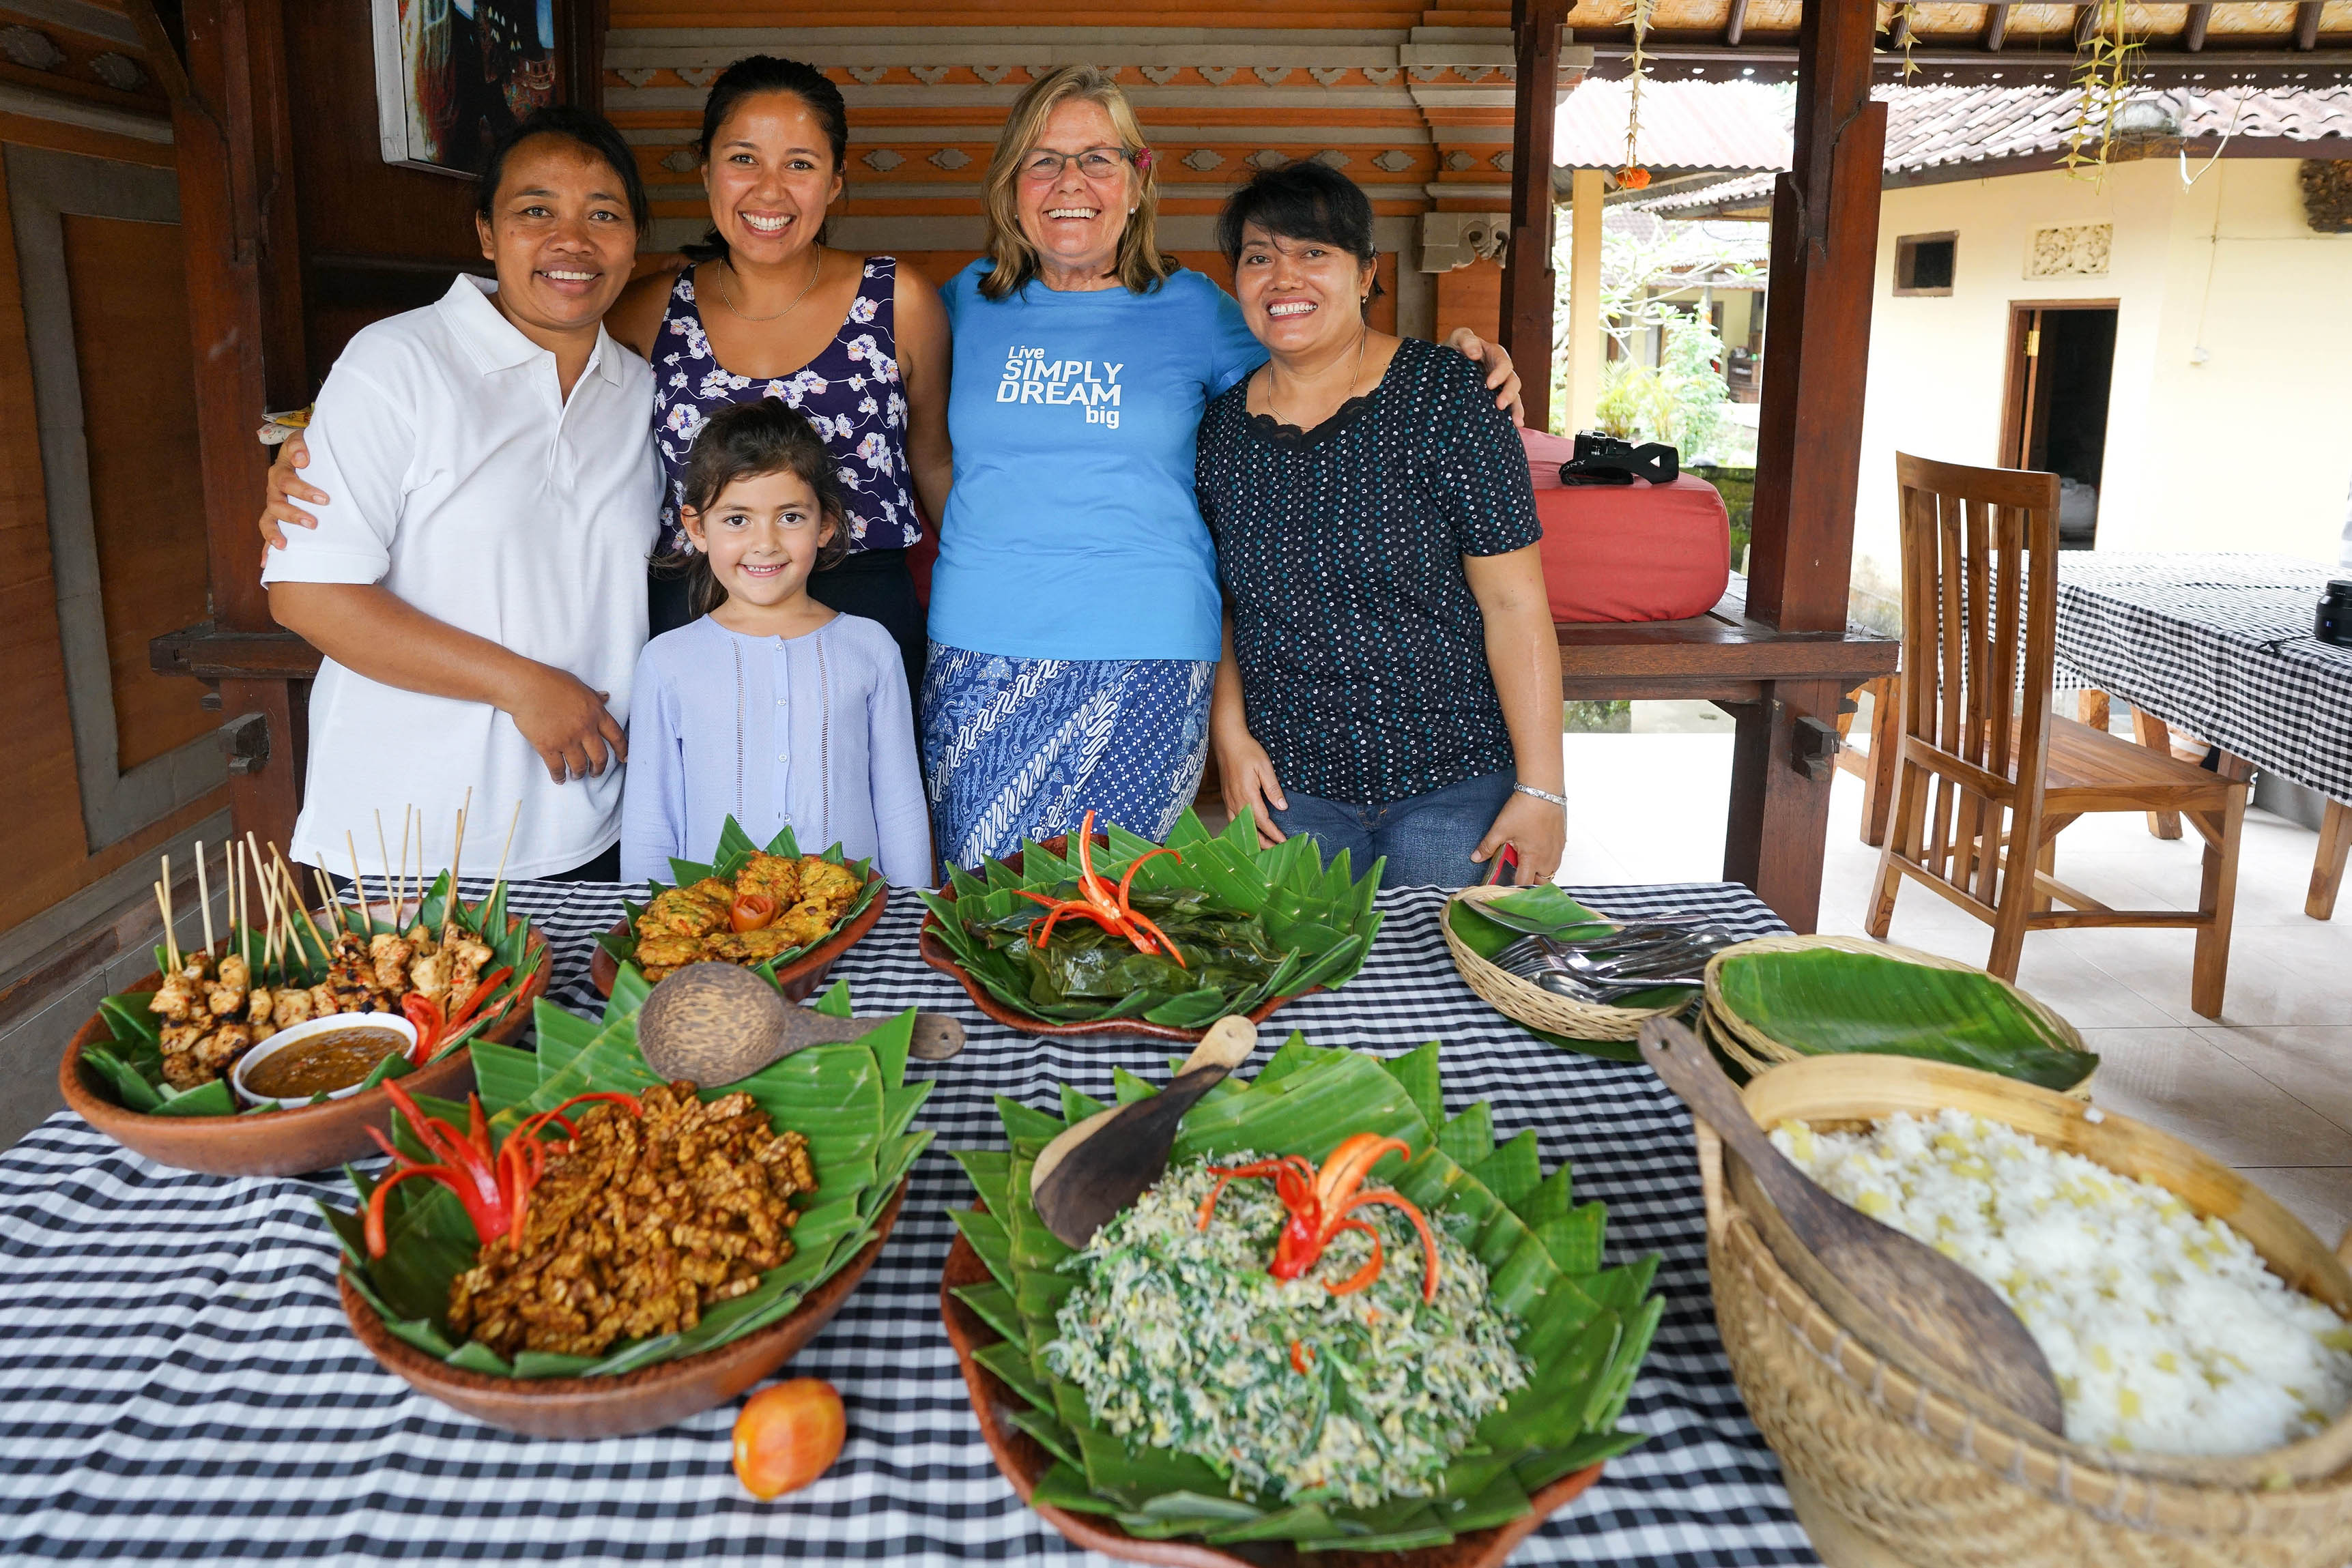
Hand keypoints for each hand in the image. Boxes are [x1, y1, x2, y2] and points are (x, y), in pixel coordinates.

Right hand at [257, 432, 327, 551]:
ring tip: (284, 545)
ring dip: (274, 533)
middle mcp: (274, 491)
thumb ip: (300, 445)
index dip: (302, 489)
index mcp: (281, 472)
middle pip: (277, 502)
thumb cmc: (310, 454)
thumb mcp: (303, 442)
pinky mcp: (277, 521)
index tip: (320, 492)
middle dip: (294, 513)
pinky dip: (266, 549)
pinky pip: (268, 535)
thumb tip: (302, 459)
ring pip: (268, 520)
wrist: (308, 461)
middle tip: (314, 521)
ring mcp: (274, 507)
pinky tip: (267, 563)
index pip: (286, 479)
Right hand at [505, 664, 627, 783]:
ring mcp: (567, 740)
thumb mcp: (579, 685)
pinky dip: (559, 776)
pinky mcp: (548, 747)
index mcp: (595, 713)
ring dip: (580, 773)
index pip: (616, 736)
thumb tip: (605, 697)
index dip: (622, 750)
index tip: (623, 759)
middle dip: (599, 768)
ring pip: (580, 766)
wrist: (526, 687)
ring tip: (577, 775)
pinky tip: (559, 778)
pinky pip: (557, 767)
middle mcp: (585, 729)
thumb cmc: (551, 682)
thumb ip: (593, 696)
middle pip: (600, 756)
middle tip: (595, 773)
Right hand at [1213, 728, 1287, 847]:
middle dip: (1263, 842)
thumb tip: (1282, 806)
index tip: (1284, 842)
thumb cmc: (1248, 751)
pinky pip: (1232, 820)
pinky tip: (1247, 833)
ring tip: (1263, 846)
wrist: (1228, 742)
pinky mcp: (1226, 798)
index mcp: (1247, 795)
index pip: (1263, 821)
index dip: (1273, 834)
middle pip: (1250, 829)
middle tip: (1276, 850)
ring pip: (1239, 827)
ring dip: (1251, 838)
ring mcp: (1229, 801)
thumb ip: (1273, 788)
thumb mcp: (1265, 767)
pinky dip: (1241, 830)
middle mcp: (1236, 802)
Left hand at [1442, 327, 1525, 425]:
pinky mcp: (1491, 400)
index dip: (1500, 373)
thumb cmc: (1451, 350)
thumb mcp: (1457, 338)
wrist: (1441, 367)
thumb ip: (1466, 339)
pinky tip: (1513, 428)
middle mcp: (1499, 372)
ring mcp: (1497, 387)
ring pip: (1514, 397)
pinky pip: (1506, 409)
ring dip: (1516, 409)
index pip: (1504, 363)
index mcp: (1494, 355)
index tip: (1489, 384)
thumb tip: (1476, 354)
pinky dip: (1510, 418)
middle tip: (1500, 405)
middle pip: (1513, 381)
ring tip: (1516, 422)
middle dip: (1509, 393)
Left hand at [1471, 791, 1563, 884]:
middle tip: (1517, 876)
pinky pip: (1556, 858)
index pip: (1525, 884)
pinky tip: (1537, 851)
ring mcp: (1557, 849)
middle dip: (1530, 883)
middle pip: (1541, 882)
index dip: (1515, 890)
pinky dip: (1548, 861)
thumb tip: (1476, 857)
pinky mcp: (1561, 840)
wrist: (1542, 790)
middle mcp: (1548, 857)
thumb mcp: (1501, 829)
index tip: (1507, 889)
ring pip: (1551, 871)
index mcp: (1532, 858)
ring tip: (1527, 865)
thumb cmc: (1524, 809)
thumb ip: (1488, 846)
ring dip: (1540, 872)